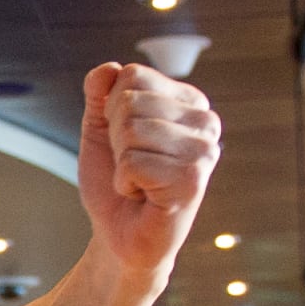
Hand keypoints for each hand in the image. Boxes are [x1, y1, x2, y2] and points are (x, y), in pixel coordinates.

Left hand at [78, 62, 220, 281]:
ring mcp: (204, 150)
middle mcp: (205, 121)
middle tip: (132, 166)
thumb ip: (100, 96)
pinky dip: (125, 183)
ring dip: (120, 163)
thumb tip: (107, 68)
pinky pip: (133, 163)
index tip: (124, 141)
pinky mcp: (193, 178)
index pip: (132, 75)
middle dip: (114, 138)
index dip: (111, 111)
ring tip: (139, 181)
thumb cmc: (115, 184)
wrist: (119, 236)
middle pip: (129, 101)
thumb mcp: (99, 131)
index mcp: (188, 102)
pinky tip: (143, 196)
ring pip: (131, 131)